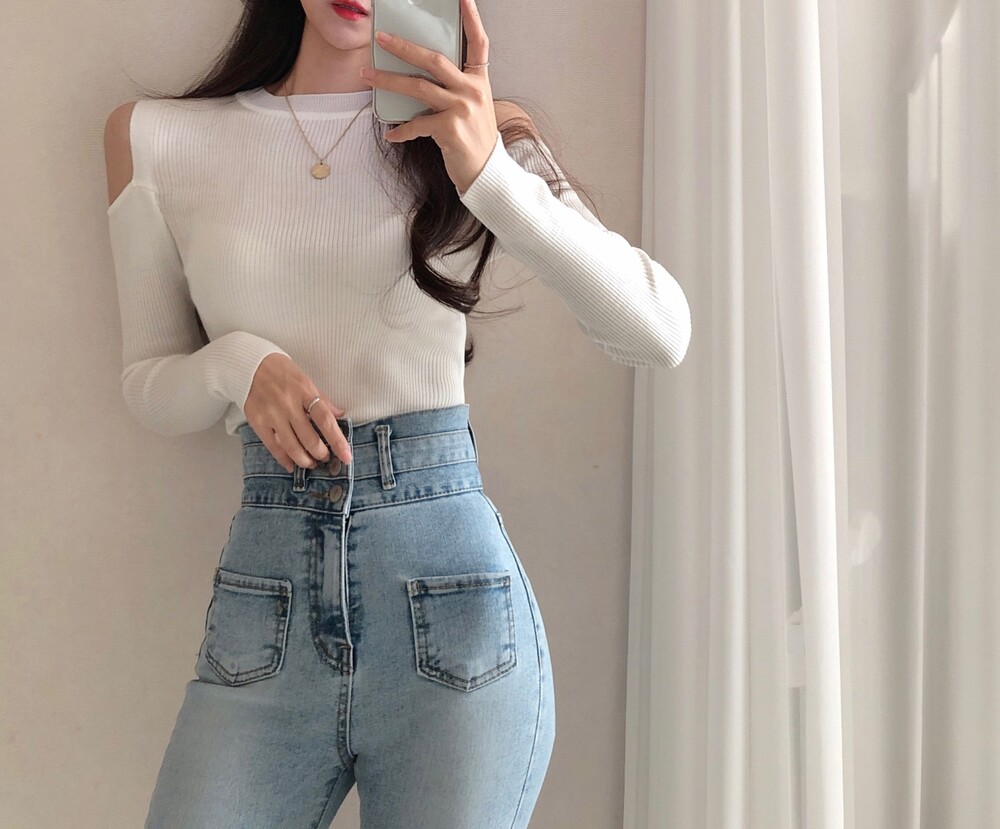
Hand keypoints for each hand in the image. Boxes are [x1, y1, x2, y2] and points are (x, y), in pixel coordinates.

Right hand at [244, 353, 352, 472]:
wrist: (250, 365)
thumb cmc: (282, 372)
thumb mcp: (305, 380)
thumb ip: (322, 400)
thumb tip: (340, 415)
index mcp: (304, 391)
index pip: (325, 420)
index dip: (337, 441)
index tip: (346, 456)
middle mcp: (288, 404)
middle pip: (309, 438)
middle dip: (321, 453)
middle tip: (326, 458)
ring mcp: (272, 414)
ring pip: (292, 446)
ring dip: (304, 460)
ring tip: (311, 463)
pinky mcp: (257, 422)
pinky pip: (273, 446)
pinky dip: (284, 459)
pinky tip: (291, 465)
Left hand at [359, 0, 497, 194]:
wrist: (486, 172)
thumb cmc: (474, 140)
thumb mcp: (472, 108)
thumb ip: (453, 89)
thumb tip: (418, 77)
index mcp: (479, 81)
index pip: (479, 43)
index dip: (472, 18)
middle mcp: (472, 91)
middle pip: (434, 60)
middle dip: (404, 47)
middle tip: (382, 39)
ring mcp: (462, 109)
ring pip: (418, 87)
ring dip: (389, 81)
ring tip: (368, 76)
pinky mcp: (450, 129)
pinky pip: (417, 123)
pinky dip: (401, 130)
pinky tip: (391, 135)